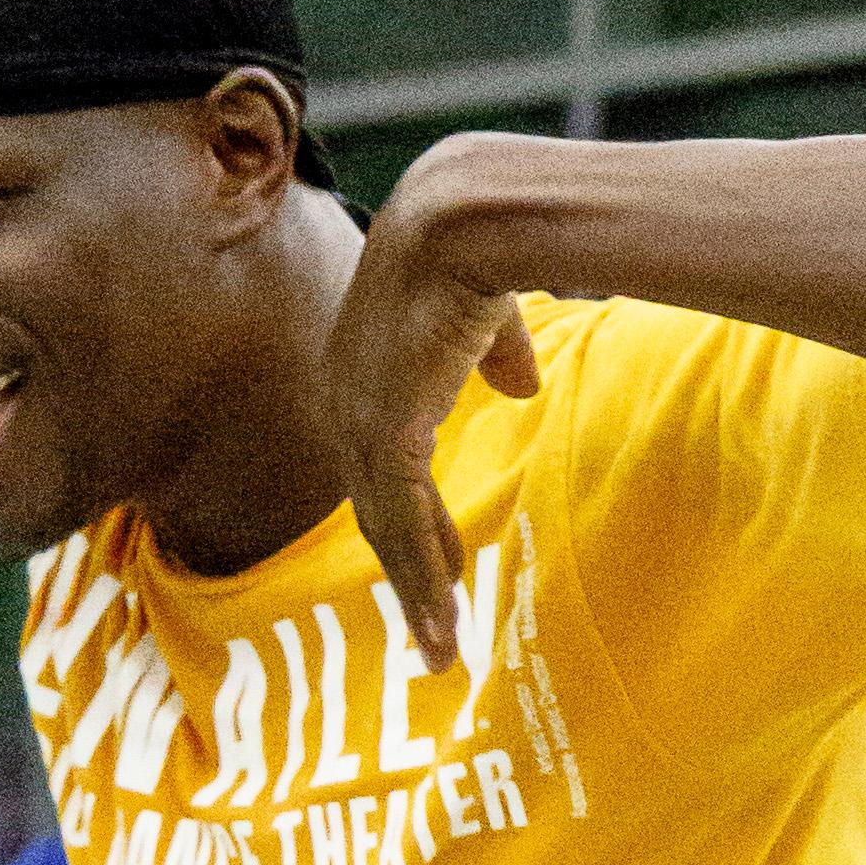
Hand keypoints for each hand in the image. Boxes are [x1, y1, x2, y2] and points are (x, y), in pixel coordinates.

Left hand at [315, 142, 543, 675]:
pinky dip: (421, 582)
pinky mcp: (386, 435)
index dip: (411, 508)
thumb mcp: (489, 311)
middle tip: (434, 621)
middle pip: (377, 504)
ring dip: (417, 593)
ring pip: (387, 529)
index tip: (440, 548)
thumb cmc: (483, 243)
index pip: (384, 457)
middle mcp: (346, 399)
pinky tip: (441, 624)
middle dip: (409, 564)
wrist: (466, 216)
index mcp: (365, 367)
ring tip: (441, 648)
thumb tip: (519, 386)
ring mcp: (360, 420)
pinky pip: (403, 526)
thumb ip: (497, 352)